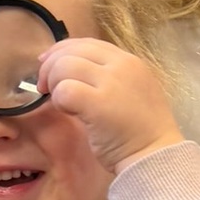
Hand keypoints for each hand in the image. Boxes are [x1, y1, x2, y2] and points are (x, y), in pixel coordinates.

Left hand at [38, 38, 183, 173]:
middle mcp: (122, 65)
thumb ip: (106, 76)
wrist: (155, 155)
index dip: (62, 50)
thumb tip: (68, 69)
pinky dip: (58, 99)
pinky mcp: (99, 103)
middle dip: (50, 66)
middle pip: (73, 50)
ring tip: (59, 101)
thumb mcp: (131, 91)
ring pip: (64, 66)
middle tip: (45, 87)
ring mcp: (111, 82)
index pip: (87, 43)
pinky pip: (65, 90)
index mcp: (129, 61)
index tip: (49, 64)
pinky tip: (67, 110)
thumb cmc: (140, 131)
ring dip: (53, 83)